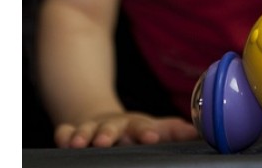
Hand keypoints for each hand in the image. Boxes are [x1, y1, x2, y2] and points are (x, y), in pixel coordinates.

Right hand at [54, 111, 198, 147]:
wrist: (102, 118)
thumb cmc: (135, 129)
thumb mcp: (155, 127)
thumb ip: (174, 131)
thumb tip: (200, 131)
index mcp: (135, 125)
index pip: (142, 127)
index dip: (145, 132)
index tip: (151, 138)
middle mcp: (113, 125)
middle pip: (111, 127)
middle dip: (107, 133)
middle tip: (104, 141)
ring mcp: (92, 127)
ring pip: (86, 130)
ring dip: (82, 135)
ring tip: (76, 143)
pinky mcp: (73, 131)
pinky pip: (64, 130)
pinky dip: (63, 133)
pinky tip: (61, 139)